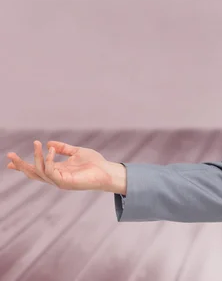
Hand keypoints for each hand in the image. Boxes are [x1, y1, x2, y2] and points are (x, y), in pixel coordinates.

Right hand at [6, 140, 123, 192]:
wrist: (107, 171)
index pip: (36, 169)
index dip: (22, 166)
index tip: (8, 162)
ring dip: (36, 157)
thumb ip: (63, 148)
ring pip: (40, 171)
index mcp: (57, 170)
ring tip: (36, 144)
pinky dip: (49, 161)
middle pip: (33, 173)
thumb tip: (49, 143)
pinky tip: (50, 151)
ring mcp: (59, 181)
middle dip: (20, 165)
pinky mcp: (65, 182)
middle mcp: (56, 177)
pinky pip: (52, 172)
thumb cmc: (94, 163)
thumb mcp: (77, 152)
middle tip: (9, 155)